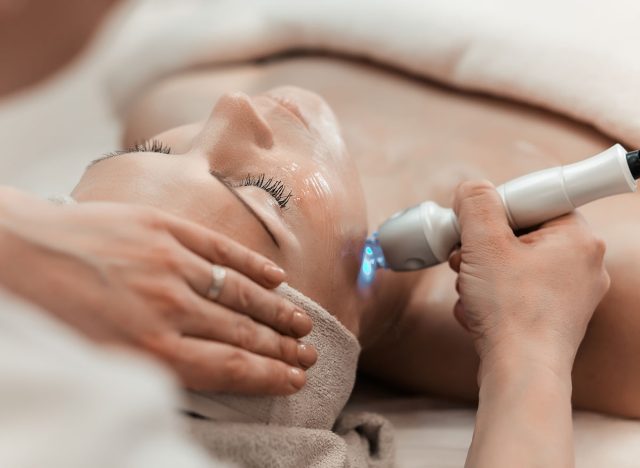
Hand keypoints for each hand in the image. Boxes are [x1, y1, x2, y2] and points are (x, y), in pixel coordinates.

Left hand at [0, 187, 315, 394]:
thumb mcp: (95, 359)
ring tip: (302, 324)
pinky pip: (218, 249)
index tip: (294, 379)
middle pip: (241, 331)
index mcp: (148, 348)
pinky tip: (276, 277)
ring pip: (238, 292)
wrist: (12, 252)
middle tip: (309, 355)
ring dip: (276, 310)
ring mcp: (168, 262)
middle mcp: (167, 307)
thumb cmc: (47, 312)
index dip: (268, 374)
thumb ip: (154, 368)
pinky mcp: (162, 228)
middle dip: (281, 348)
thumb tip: (207, 375)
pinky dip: (251, 265)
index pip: (229, 365)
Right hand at [448, 181, 609, 376]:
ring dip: (482, 271)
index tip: (477, 226)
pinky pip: (517, 289)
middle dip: (483, 246)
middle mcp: (584, 263)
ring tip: (471, 289)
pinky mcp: (555, 315)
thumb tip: (472, 190)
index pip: (534, 199)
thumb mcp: (483, 242)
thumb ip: (476, 203)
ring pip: (514, 263)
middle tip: (466, 258)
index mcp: (577, 237)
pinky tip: (478, 309)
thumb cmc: (510, 310)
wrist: (520, 372)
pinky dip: (492, 295)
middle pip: (521, 233)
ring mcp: (571, 292)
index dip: (497, 210)